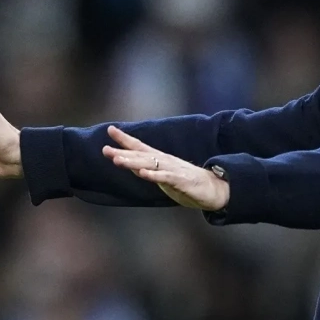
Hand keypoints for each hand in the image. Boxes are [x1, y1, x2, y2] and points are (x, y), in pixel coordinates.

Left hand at [102, 126, 229, 210]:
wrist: (214, 189)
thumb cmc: (187, 183)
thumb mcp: (163, 177)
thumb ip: (147, 170)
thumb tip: (129, 164)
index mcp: (160, 159)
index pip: (140, 147)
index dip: (125, 139)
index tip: (110, 130)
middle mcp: (165, 161)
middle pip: (141, 155)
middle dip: (123, 152)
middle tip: (105, 148)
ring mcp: (174, 170)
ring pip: (150, 164)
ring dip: (133, 162)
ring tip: (117, 160)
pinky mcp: (182, 180)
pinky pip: (166, 177)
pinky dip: (154, 175)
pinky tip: (143, 173)